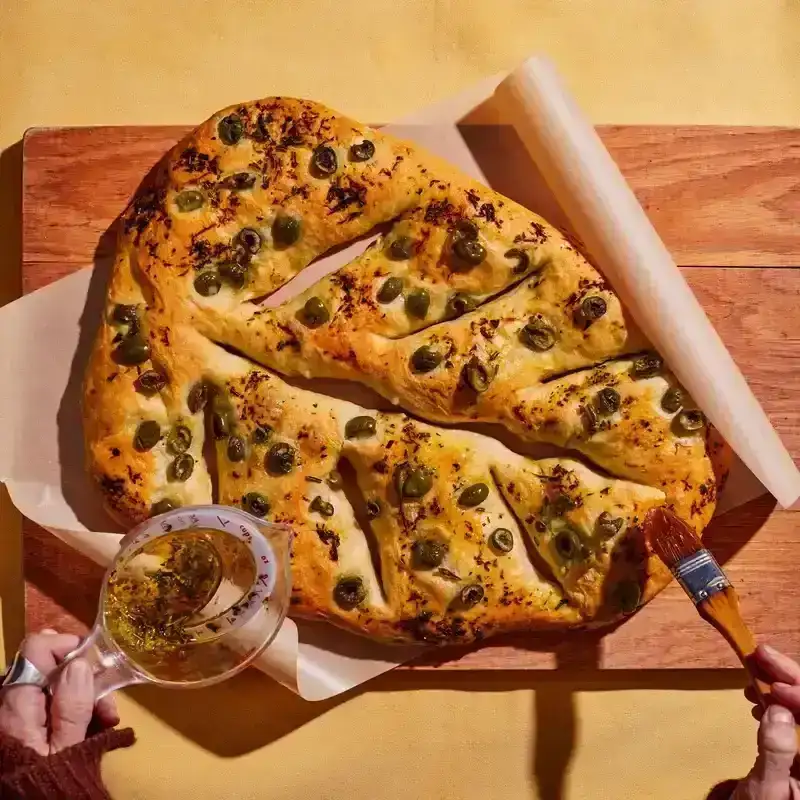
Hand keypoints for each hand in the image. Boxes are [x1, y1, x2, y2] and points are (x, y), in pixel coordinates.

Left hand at [0, 630, 118, 755]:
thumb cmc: (50, 785)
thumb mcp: (68, 749)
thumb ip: (73, 705)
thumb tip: (79, 663)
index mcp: (16, 705)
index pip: (37, 648)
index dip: (68, 647)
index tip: (97, 665)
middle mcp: (8, 703)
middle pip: (48, 667)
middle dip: (84, 678)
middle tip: (108, 704)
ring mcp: (14, 716)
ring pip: (52, 685)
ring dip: (84, 696)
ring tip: (107, 721)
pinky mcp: (21, 728)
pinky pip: (48, 704)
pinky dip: (71, 710)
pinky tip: (93, 727)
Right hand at [732, 645, 799, 799]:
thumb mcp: (766, 790)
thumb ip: (775, 754)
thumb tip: (777, 711)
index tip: (773, 682)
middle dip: (792, 678)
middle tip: (761, 653)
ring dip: (784, 683)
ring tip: (754, 670)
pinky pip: (797, 713)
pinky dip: (779, 698)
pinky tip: (759, 695)